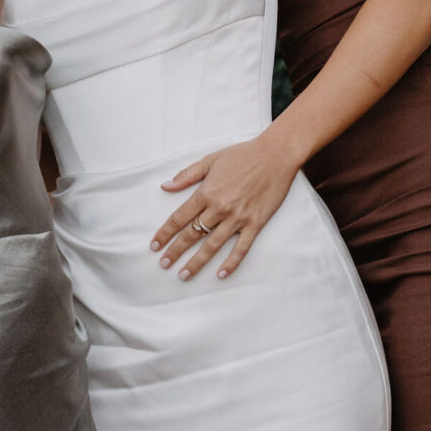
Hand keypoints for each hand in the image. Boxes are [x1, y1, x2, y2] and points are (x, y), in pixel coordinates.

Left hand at [152, 128, 302, 280]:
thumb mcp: (210, 160)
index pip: (180, 217)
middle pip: (192, 234)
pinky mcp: (255, 224)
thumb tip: (165, 186)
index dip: (165, 233)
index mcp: (206, 192)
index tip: (155, 245)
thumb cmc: (243, 155)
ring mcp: (238, 218)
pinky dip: (231, 263)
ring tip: (184, 275)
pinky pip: (241, 248)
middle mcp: (219, 207)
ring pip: (212, 245)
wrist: (276, 156)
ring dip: (197, 262)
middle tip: (164, 264)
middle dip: (176, 251)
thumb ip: (187, 175)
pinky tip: (220, 274)